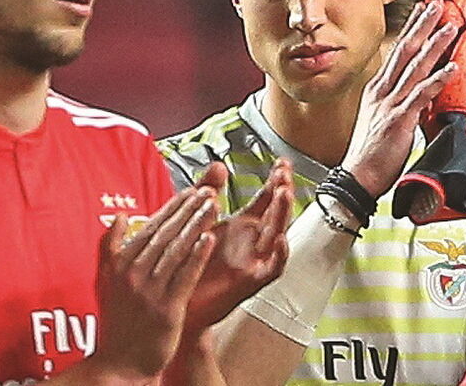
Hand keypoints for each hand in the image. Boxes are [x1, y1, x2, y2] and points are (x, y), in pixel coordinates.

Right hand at [93, 186, 218, 377]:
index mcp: (120, 263)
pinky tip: (209, 239)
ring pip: (177, 250)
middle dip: (188, 209)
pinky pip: (184, 276)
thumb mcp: (105, 280)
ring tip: (212, 206)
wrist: (120, 364)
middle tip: (207, 190)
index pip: (151, 226)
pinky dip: (197, 256)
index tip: (190, 190)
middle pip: (166, 233)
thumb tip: (121, 217)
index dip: (173, 207)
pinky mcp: (167, 309)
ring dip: (196, 225)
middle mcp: (133, 274)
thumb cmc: (118, 322)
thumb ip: (111, 247)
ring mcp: (150, 291)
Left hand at [184, 159, 293, 331]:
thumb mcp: (201, 221)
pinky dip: (280, 255)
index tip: (282, 162)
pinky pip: (273, 268)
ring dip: (283, 215)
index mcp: (241, 227)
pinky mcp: (250, 281)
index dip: (275, 180)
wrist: (180, 302)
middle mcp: (251, 242)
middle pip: (276, 213)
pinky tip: (280, 239)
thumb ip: (208, 191)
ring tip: (284, 193)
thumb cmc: (191, 264)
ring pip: (278, 235)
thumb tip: (218, 165)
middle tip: (285, 172)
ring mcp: (253, 261)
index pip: (266, 199)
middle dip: (283, 191)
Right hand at [342, 0, 457, 196]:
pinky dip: (437, 79)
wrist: (356, 178)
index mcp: (378, 90)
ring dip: (434, 45)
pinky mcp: (398, 120)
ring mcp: (389, 104)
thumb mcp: (380, 119)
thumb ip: (394, 102)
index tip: (424, 10)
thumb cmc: (370, 154)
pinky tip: (452, 68)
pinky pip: (421, 96)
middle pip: (404, 51)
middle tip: (438, 3)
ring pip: (414, 67)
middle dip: (422, 25)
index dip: (412, 30)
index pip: (397, 53)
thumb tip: (410, 92)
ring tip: (451, 26)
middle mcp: (381, 91)